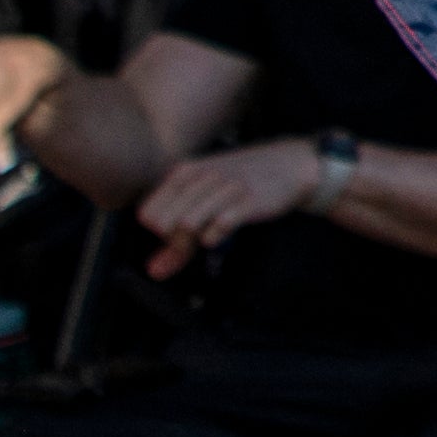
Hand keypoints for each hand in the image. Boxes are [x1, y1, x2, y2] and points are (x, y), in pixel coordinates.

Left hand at [139, 138, 325, 275]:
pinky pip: (217, 227)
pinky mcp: (247, 201)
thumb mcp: (204, 201)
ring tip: (209, 235)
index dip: (158, 233)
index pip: (147, 213)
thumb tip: (153, 271)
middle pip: (164, 224)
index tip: (176, 234)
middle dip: (174, 242)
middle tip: (194, 241)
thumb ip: (176, 238)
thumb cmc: (241, 185)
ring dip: (194, 241)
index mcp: (185, 171)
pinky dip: (215, 238)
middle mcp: (201, 176)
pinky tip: (223, 232)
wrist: (289, 165)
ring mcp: (224, 188)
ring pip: (187, 225)